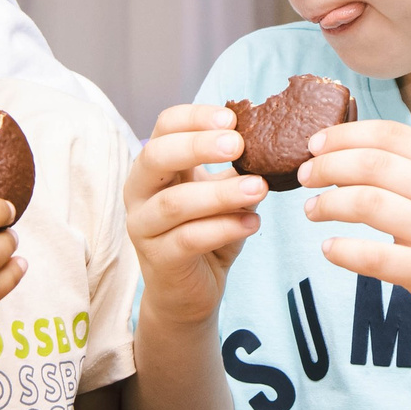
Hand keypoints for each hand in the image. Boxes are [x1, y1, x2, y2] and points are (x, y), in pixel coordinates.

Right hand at [126, 104, 267, 326]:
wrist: (190, 292)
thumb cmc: (206, 232)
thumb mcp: (222, 193)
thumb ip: (236, 169)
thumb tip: (271, 141)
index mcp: (155, 166)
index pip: (164, 127)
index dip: (195, 117)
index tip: (232, 118)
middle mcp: (140, 191)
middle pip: (156, 156)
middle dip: (198, 146)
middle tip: (238, 145)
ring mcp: (143, 227)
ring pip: (175, 203)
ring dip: (220, 193)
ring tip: (260, 188)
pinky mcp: (158, 259)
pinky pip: (189, 239)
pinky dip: (224, 228)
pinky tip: (253, 223)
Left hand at [298, 119, 410, 352]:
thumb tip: (351, 154)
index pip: (389, 134)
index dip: (344, 134)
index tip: (315, 144)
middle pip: (371, 164)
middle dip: (327, 166)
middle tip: (305, 176)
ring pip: (366, 203)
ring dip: (328, 204)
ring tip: (311, 210)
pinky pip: (373, 257)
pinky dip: (342, 251)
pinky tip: (328, 249)